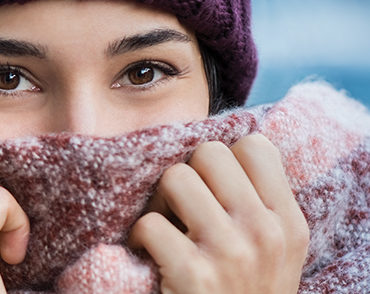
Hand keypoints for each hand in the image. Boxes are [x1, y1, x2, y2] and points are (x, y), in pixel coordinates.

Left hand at [129, 134, 309, 292]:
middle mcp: (264, 231)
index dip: (223, 161)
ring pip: (175, 178)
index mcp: (287, 221)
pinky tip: (149, 254)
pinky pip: (150, 223)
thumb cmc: (244, 293)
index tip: (212, 189)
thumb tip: (209, 155)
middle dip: (186, 175)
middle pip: (208, 154)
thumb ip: (257, 206)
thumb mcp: (273, 252)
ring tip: (165, 228)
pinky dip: (139, 237)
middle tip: (181, 208)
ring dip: (159, 203)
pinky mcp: (192, 273)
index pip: (254, 146)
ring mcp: (230, 251)